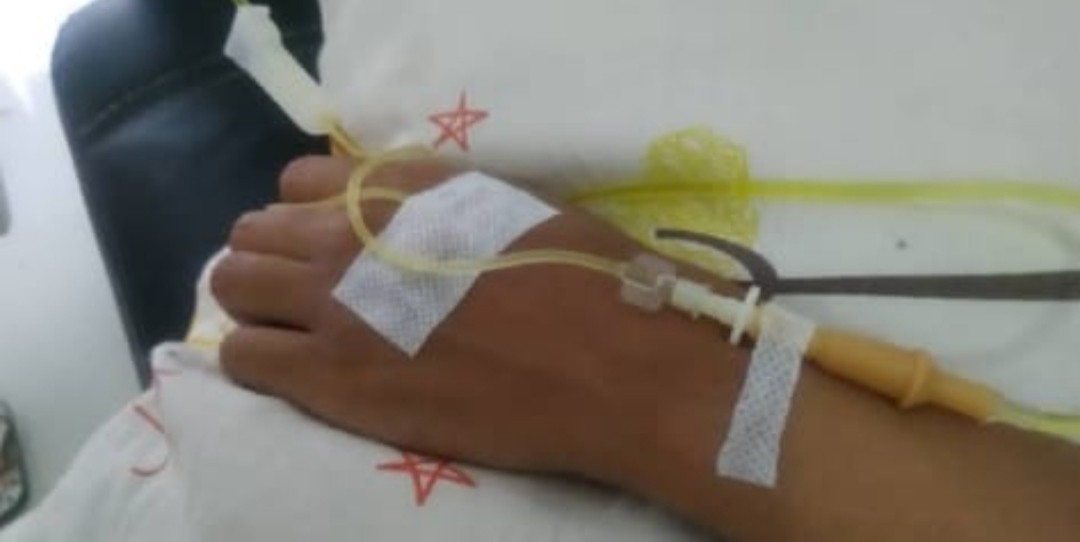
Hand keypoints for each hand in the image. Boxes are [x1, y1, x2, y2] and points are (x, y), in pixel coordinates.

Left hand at [211, 155, 745, 489]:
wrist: (607, 364)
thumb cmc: (583, 279)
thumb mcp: (512, 205)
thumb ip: (441, 201)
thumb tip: (409, 215)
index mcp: (398, 188)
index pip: (299, 181)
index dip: (311, 216)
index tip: (334, 246)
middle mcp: (349, 236)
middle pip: (253, 234)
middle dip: (272, 261)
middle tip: (312, 299)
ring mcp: (331, 309)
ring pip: (231, 289)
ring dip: (256, 308)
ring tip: (298, 337)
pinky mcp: (330, 382)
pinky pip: (244, 358)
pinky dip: (258, 362)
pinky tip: (298, 376)